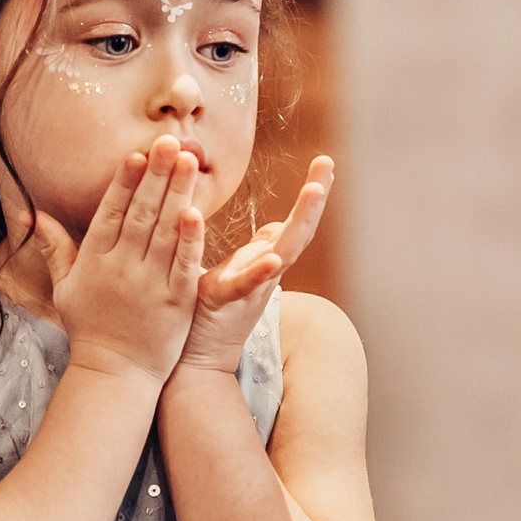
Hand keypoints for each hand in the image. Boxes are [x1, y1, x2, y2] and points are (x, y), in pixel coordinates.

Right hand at [21, 136, 206, 385]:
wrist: (115, 374)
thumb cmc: (89, 327)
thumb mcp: (65, 287)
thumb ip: (56, 247)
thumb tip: (33, 214)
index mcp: (95, 261)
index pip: (111, 213)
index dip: (125, 183)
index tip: (137, 154)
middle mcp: (121, 268)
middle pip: (141, 214)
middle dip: (156, 175)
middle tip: (171, 141)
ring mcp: (150, 284)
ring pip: (165, 231)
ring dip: (178, 194)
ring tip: (190, 162)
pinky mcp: (176, 302)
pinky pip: (184, 264)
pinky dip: (191, 238)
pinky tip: (196, 212)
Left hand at [177, 157, 331, 378]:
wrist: (193, 359)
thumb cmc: (212, 313)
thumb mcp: (239, 272)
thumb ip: (258, 251)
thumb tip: (277, 227)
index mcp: (264, 261)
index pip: (295, 223)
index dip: (313, 195)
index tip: (325, 161)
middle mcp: (265, 273)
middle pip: (299, 231)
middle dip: (316, 197)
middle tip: (328, 163)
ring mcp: (250, 286)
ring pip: (284, 251)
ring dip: (301, 220)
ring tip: (314, 190)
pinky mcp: (225, 299)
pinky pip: (247, 283)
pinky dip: (262, 270)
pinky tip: (275, 257)